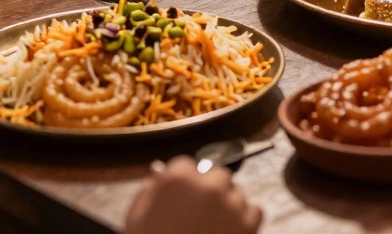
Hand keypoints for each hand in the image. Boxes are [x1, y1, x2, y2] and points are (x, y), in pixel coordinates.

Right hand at [125, 157, 261, 233]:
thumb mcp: (137, 219)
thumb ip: (149, 191)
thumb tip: (159, 173)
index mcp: (177, 181)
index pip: (186, 165)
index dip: (184, 182)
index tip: (182, 195)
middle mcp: (207, 186)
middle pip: (217, 175)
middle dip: (210, 190)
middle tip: (199, 214)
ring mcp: (231, 204)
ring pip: (236, 193)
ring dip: (228, 205)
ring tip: (211, 228)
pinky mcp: (248, 224)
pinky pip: (254, 210)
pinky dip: (245, 220)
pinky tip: (228, 233)